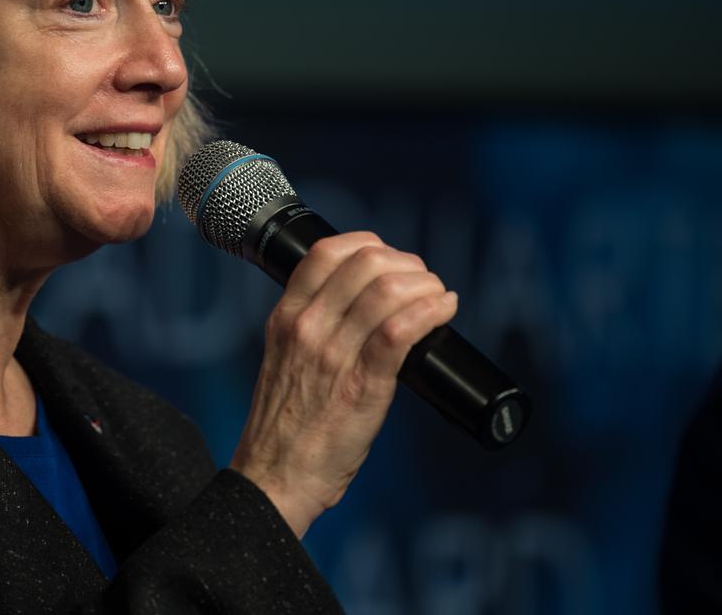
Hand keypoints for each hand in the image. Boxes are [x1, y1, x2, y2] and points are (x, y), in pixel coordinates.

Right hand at [229, 232, 456, 537]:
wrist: (276, 477)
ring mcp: (333, 355)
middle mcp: (307, 327)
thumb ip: (313, 329)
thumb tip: (363, 306)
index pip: (326, 252)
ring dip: (425, 285)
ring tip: (438, 297)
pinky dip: (431, 311)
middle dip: (405, 263)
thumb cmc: (285, 427)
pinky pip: (401, 330)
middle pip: (365, 262)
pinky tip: (444, 310)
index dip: (368, 244)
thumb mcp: (284, 359)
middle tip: (422, 281)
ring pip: (387, 290)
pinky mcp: (362, 384)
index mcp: (286, 318)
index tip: (390, 260)